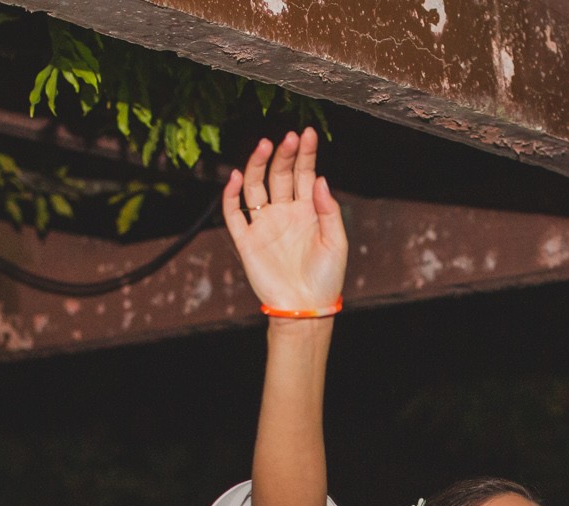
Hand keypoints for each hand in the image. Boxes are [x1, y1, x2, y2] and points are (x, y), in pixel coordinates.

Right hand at [222, 129, 347, 314]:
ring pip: (256, 187)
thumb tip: (319, 178)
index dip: (304, 153)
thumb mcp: (336, 242)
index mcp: (308, 211)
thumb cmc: (326, 278)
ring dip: (258, 166)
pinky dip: (232, 195)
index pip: (304, 174)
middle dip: (283, 155)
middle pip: (280, 175)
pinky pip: (234, 214)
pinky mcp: (247, 241)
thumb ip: (328, 209)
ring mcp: (265, 225)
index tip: (306, 133)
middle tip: (287, 137)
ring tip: (264, 146)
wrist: (305, 309)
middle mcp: (285, 213)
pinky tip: (238, 177)